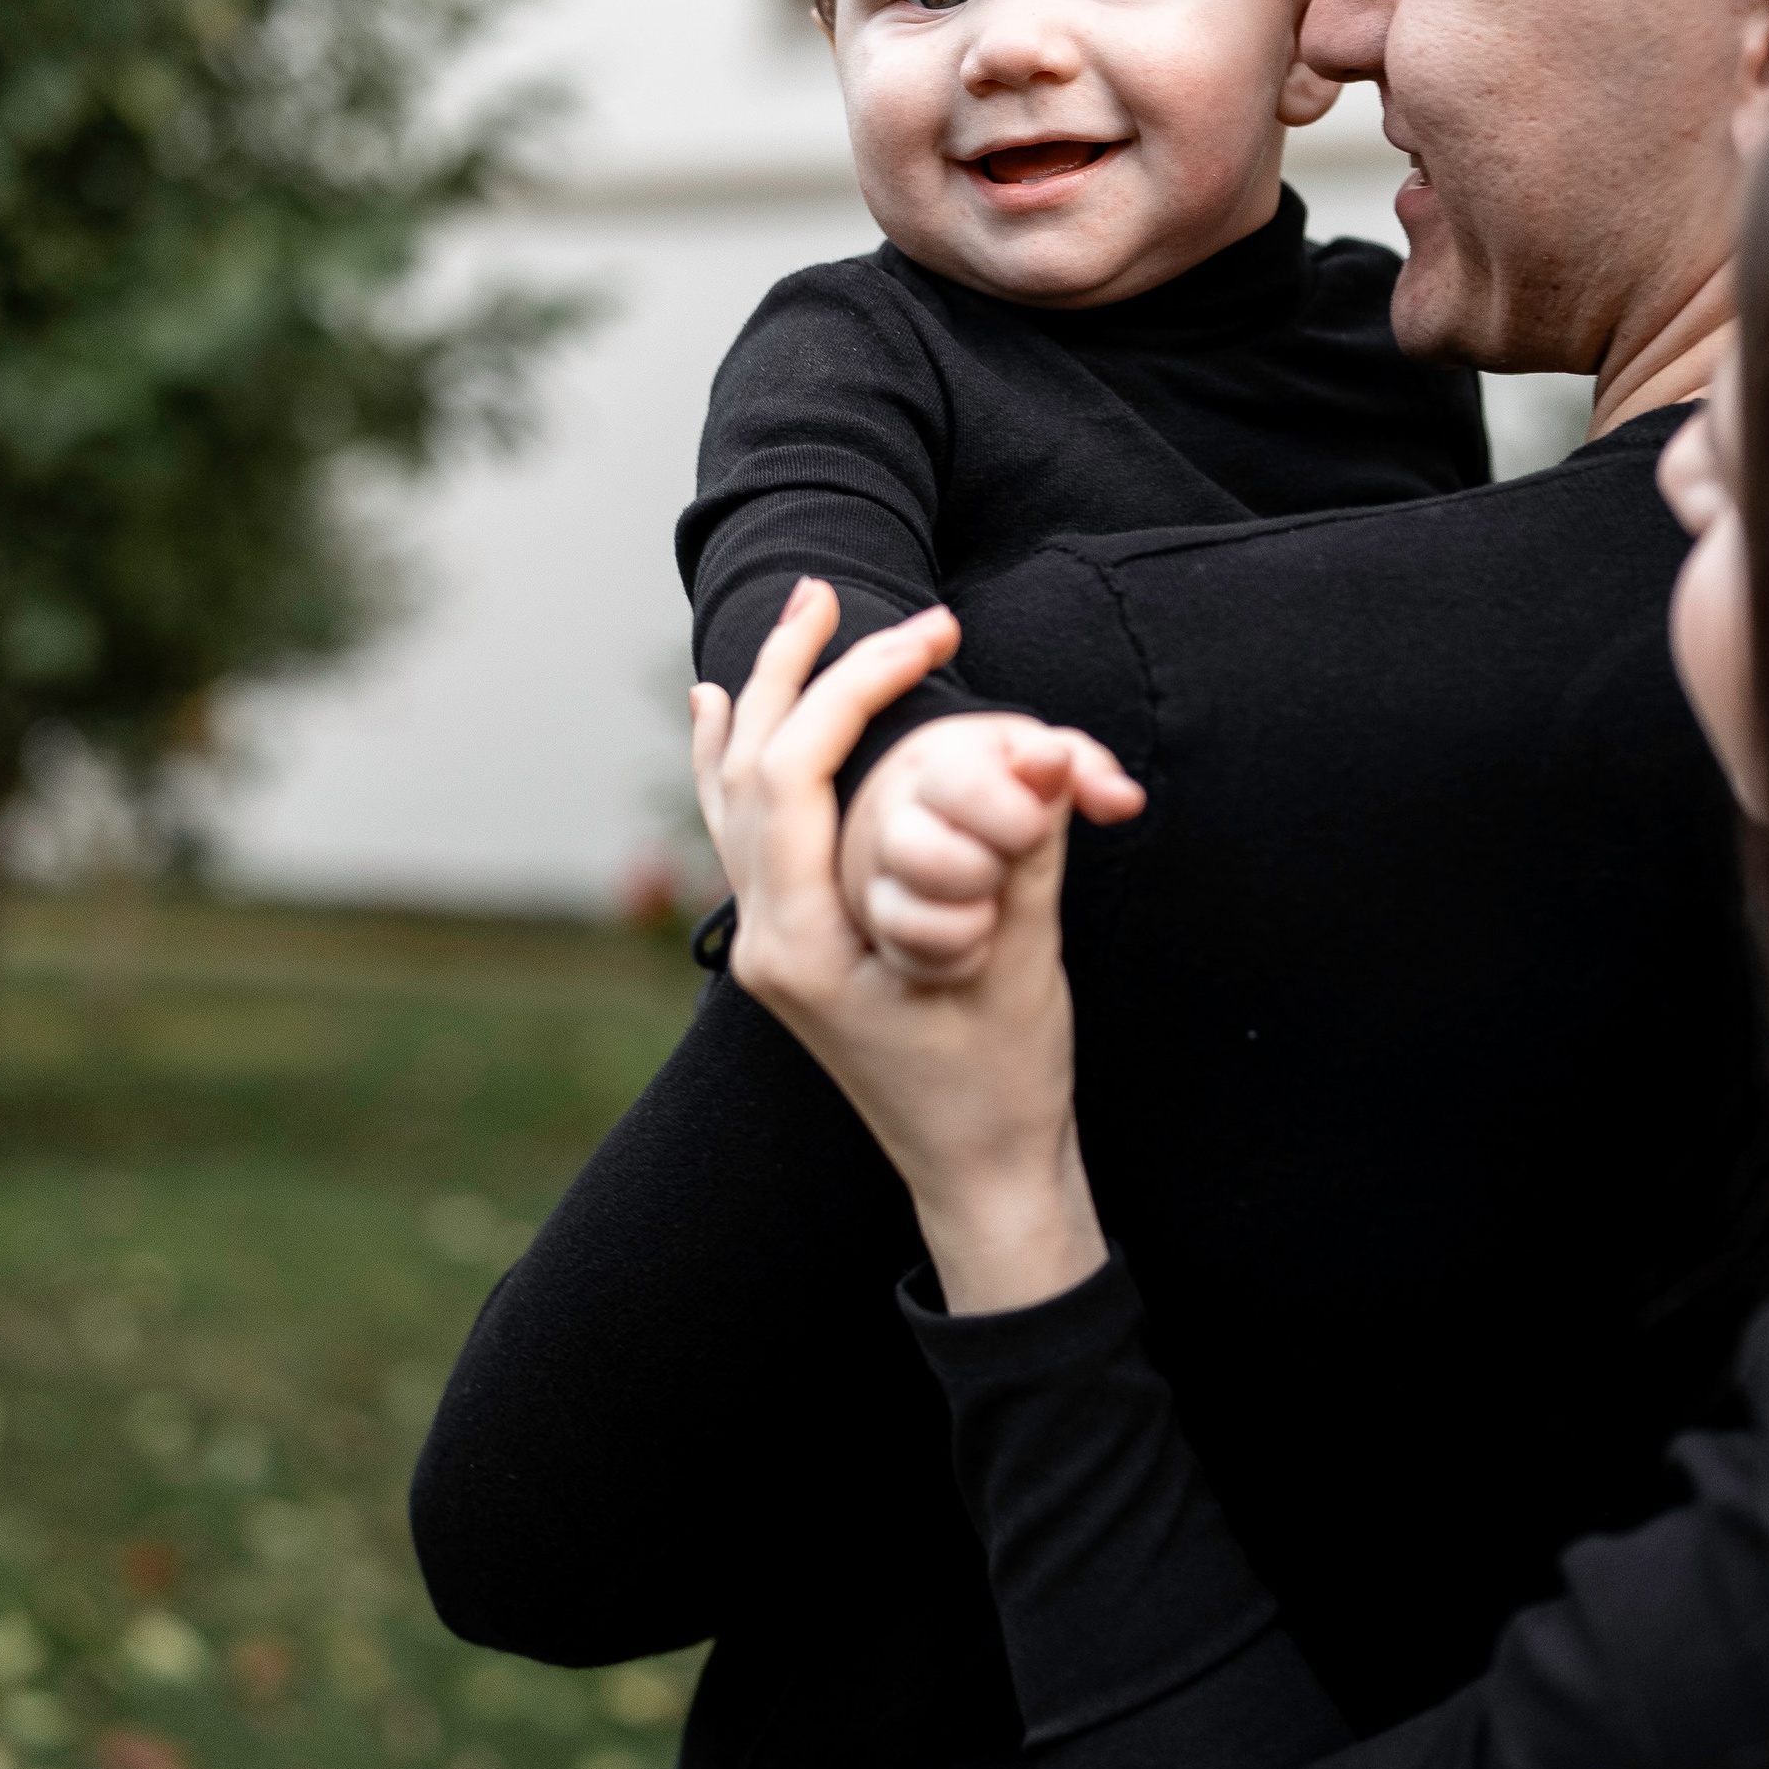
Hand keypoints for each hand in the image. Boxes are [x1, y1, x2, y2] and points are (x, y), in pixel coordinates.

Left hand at [690, 583, 1131, 1313]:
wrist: (981, 1178)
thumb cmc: (1004, 1084)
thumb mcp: (1021, 962)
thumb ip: (1024, 856)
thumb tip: (1047, 754)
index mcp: (797, 945)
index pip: (794, 772)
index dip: (854, 683)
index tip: (929, 631)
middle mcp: (762, 941)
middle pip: (743, 769)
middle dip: (792, 669)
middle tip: (832, 591)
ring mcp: (767, 948)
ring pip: (728, 798)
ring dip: (753, 705)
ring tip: (779, 630)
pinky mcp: (793, 950)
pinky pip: (742, 836)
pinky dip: (734, 765)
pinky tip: (722, 719)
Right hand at [840, 709, 1143, 983]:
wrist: (953, 829)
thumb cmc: (1010, 792)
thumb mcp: (1050, 770)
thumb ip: (1085, 774)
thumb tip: (1124, 800)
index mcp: (943, 764)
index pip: (961, 783)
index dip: (1010, 815)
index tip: (1033, 829)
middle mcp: (897, 818)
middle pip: (912, 848)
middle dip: (978, 871)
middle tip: (1003, 871)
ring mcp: (882, 876)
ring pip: (895, 914)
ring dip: (963, 924)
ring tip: (991, 914)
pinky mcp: (881, 927)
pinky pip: (902, 958)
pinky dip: (950, 961)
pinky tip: (977, 946)